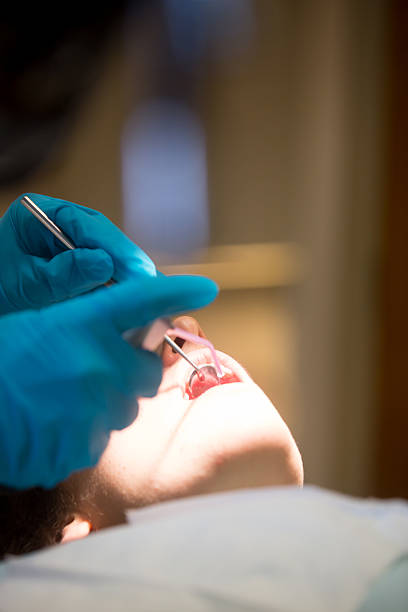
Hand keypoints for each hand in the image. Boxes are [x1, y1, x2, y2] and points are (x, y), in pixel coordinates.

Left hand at [0, 193, 155, 314]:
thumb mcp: (25, 285)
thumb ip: (62, 274)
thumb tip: (105, 264)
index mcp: (38, 214)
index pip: (87, 224)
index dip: (116, 249)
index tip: (137, 271)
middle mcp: (58, 224)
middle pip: (104, 238)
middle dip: (127, 263)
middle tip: (149, 286)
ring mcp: (70, 246)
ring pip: (109, 256)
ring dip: (126, 276)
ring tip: (145, 295)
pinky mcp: (78, 268)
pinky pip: (105, 274)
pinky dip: (117, 288)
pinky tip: (129, 299)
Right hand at [0, 274, 217, 488]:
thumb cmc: (1, 357)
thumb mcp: (43, 322)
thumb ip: (90, 324)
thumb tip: (127, 332)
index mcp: (83, 323)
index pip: (142, 299)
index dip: (178, 291)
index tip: (206, 287)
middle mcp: (97, 363)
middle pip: (147, 373)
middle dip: (131, 372)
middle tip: (98, 370)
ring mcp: (93, 409)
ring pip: (124, 411)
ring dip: (105, 405)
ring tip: (63, 400)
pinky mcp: (82, 447)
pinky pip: (99, 440)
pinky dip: (84, 433)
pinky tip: (53, 424)